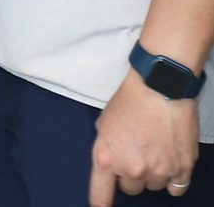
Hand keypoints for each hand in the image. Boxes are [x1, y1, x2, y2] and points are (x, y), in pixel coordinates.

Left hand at [90, 70, 199, 204]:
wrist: (160, 88)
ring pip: (154, 186)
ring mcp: (160, 171)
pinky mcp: (183, 168)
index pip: (100, 194)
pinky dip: (173, 180)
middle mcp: (132, 169)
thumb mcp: (104, 125)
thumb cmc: (129, 102)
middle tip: (135, 155)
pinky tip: (170, 164)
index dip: (100, 203)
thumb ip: (107, 149)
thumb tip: (112, 165)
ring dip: (153, 174)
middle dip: (130, 175)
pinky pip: (177, 188)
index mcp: (107, 158)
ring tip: (154, 151)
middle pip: (130, 189)